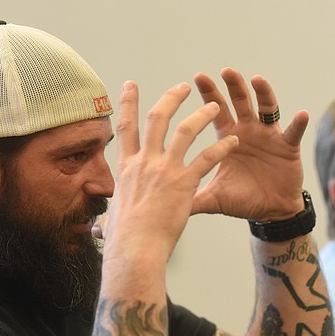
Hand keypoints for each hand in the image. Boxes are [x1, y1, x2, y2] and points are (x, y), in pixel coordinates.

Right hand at [100, 80, 238, 262]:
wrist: (135, 251)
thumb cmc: (124, 242)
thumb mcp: (114, 221)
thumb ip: (111, 218)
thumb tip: (102, 228)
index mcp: (126, 168)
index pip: (125, 127)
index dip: (127, 102)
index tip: (131, 84)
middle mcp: (144, 162)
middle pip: (157, 118)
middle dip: (171, 98)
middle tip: (183, 87)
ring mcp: (164, 170)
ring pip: (184, 130)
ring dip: (201, 115)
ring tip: (215, 106)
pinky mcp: (184, 183)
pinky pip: (207, 157)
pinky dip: (221, 147)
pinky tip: (232, 142)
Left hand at [191, 68, 309, 221]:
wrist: (270, 212)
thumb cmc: (242, 200)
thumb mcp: (213, 197)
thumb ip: (190, 196)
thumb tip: (161, 204)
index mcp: (228, 137)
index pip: (216, 111)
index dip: (208, 94)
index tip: (197, 77)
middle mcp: (248, 130)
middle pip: (240, 102)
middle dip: (233, 86)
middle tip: (225, 71)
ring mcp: (269, 136)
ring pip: (266, 109)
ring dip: (263, 93)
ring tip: (257, 80)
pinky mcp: (287, 146)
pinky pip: (293, 132)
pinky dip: (298, 124)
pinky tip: (301, 114)